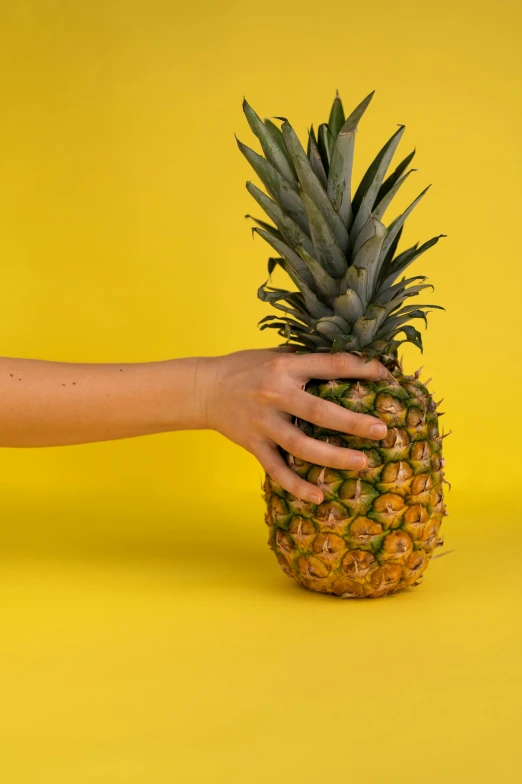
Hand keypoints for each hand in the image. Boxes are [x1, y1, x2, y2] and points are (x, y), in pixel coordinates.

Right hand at [201, 349, 387, 502]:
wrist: (204, 389)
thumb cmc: (245, 368)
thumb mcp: (274, 355)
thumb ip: (305, 361)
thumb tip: (349, 363)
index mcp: (284, 367)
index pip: (329, 365)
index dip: (359, 369)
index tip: (385, 375)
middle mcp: (275, 394)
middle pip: (319, 412)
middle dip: (353, 423)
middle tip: (381, 431)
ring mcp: (263, 422)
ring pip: (301, 446)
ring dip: (333, 456)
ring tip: (361, 463)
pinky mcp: (253, 444)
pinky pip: (277, 469)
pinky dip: (296, 485)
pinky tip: (317, 497)